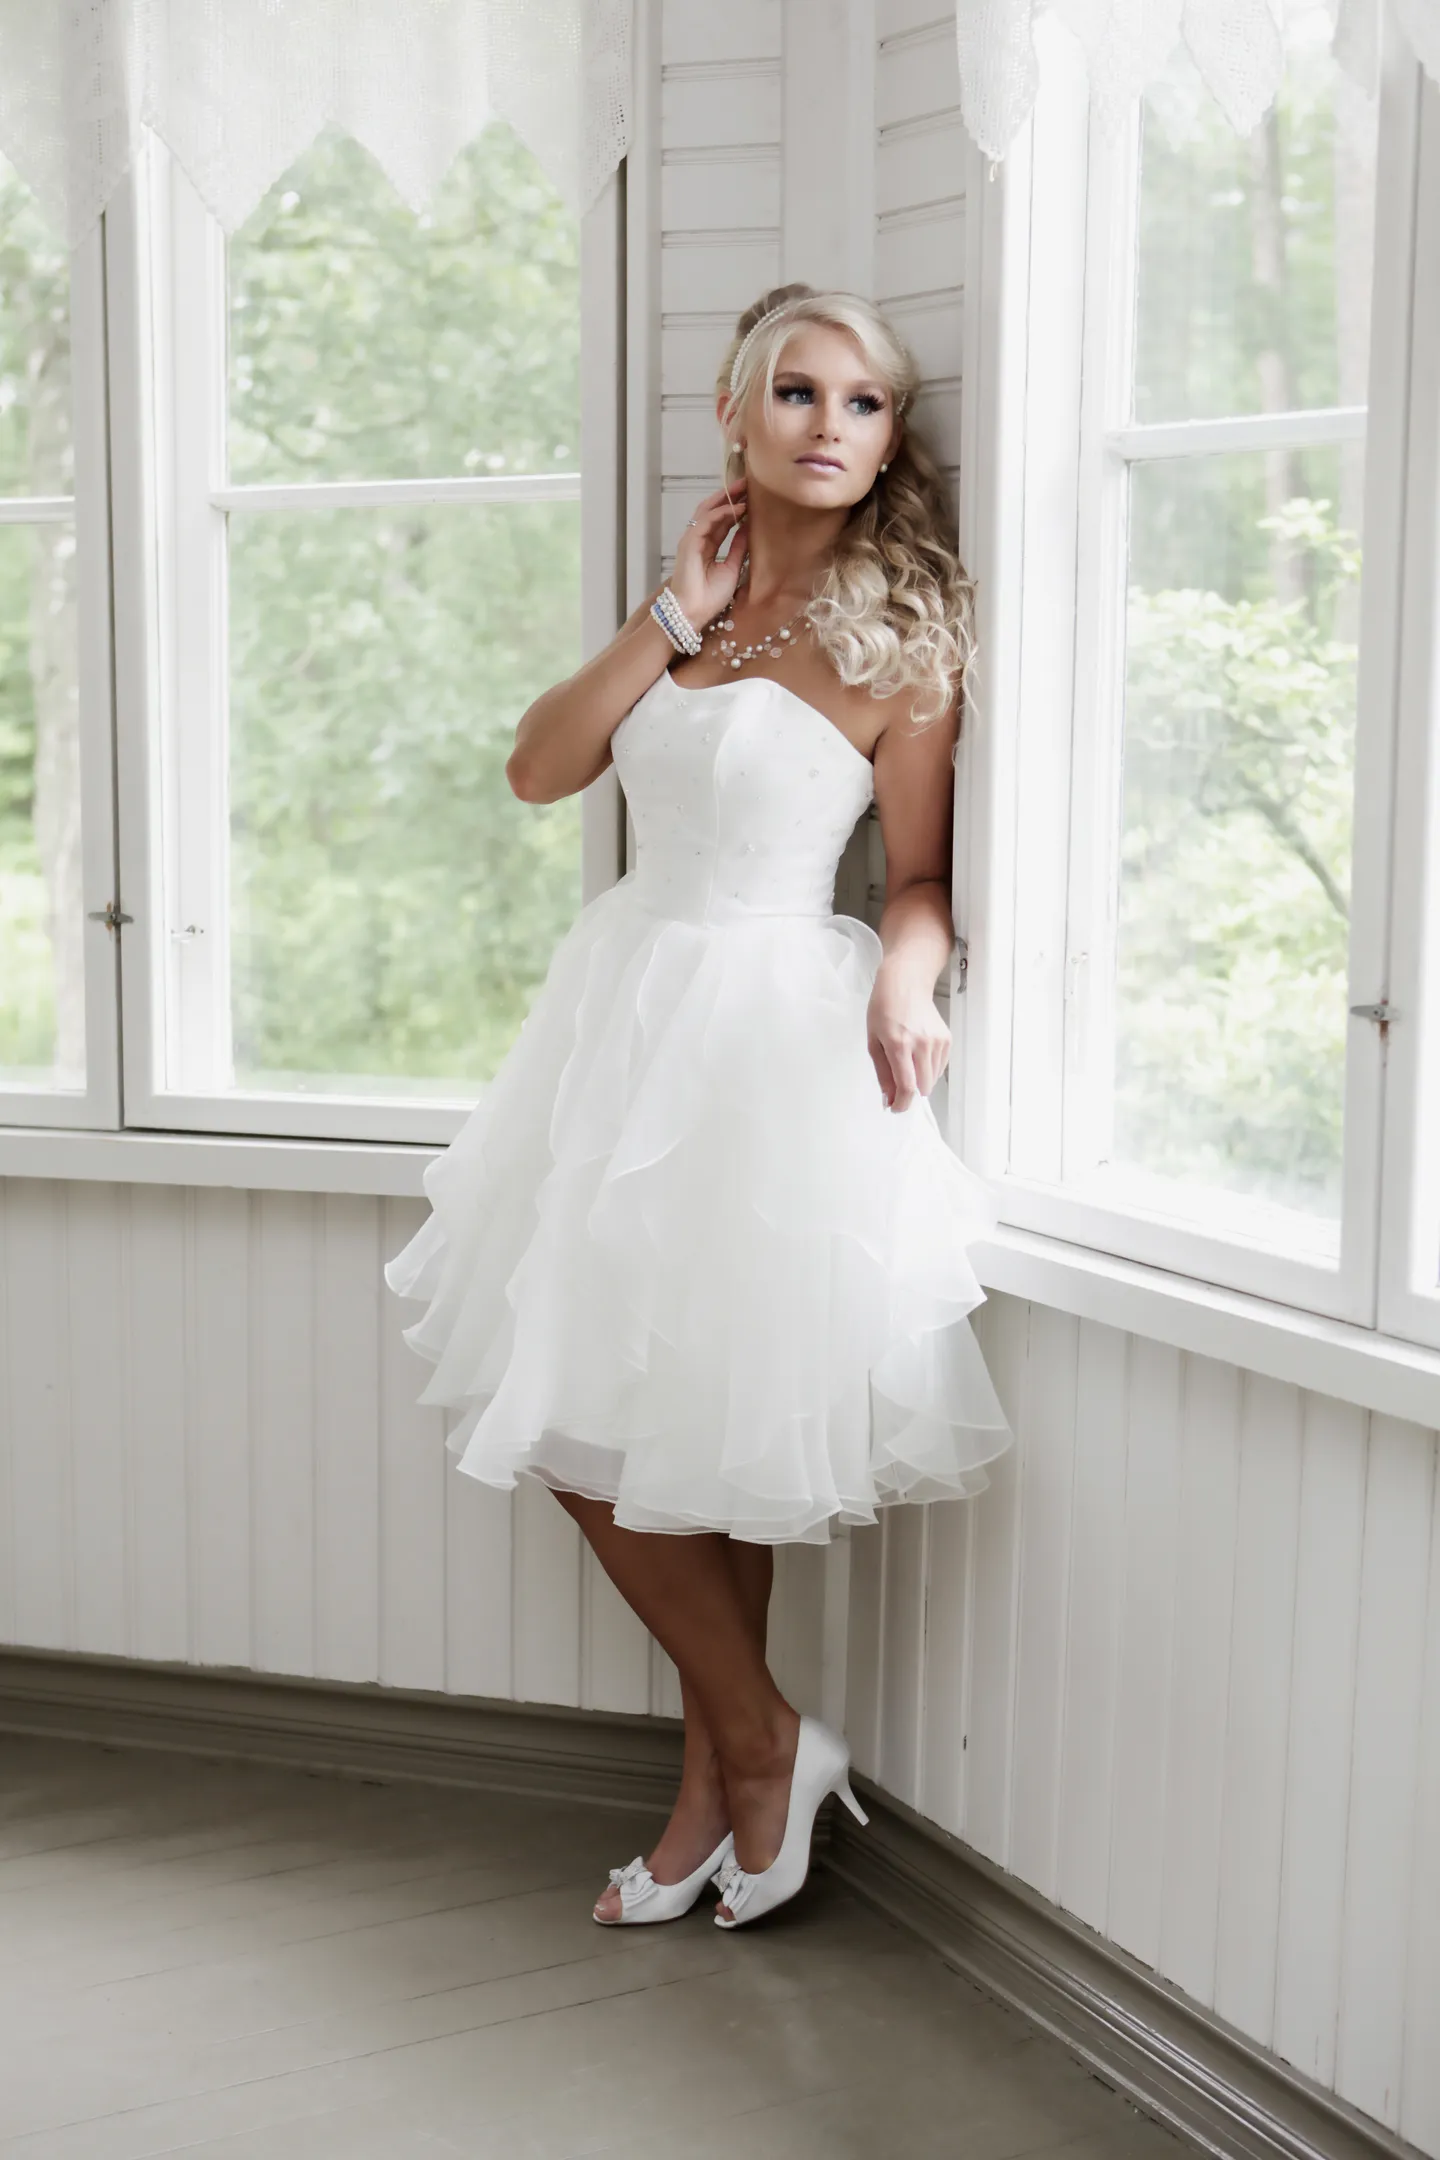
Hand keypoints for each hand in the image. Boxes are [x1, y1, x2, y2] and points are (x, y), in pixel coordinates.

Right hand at [669, 485, 748, 629]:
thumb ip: (738, 547)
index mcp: (707, 545)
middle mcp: (697, 539)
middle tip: (747, 483)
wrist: (694, 613)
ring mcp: (691, 539)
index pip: (721, 520)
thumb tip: (750, 528)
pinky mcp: (689, 543)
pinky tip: (738, 508)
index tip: (751, 496)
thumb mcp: (732, 567)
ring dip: (727, 498)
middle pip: (713, 509)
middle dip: (730, 495)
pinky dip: (722, 513)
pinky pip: (706, 521)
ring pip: (708, 511)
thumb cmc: (709, 597)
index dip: (735, 506)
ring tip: (744, 489)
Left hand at [866, 963, 950, 1112]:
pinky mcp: (946, 1039)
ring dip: (920, 1079)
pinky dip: (929, 1068)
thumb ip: (883, 1073)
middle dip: (910, 1093)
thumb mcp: (874, 1042)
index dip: (902, 1104)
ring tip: (907, 1060)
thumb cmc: (883, 1009)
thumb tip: (889, 1099)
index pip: (906, 1086)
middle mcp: (921, 1044)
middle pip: (923, 1087)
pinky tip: (918, 1054)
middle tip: (898, 1085)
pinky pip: (940, 1066)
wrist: (905, 983)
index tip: (896, 1108)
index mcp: (899, 1044)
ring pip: (933, 1078)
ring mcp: (937, 1041)